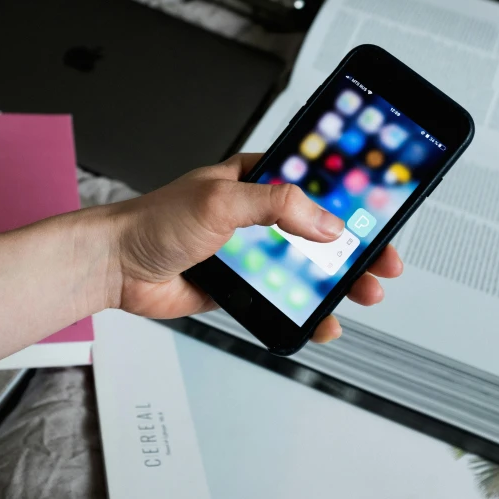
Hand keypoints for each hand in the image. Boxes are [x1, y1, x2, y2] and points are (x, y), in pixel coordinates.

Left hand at [96, 153, 402, 343]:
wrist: (117, 267)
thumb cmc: (154, 221)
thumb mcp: (221, 201)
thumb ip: (277, 206)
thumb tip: (326, 223)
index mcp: (254, 180)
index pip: (313, 181)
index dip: (350, 196)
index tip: (380, 210)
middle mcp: (256, 213)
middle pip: (319, 229)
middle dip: (355, 248)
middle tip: (381, 262)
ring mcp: (250, 250)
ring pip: (305, 266)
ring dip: (337, 281)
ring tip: (362, 294)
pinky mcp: (241, 284)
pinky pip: (282, 296)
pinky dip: (305, 308)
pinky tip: (321, 319)